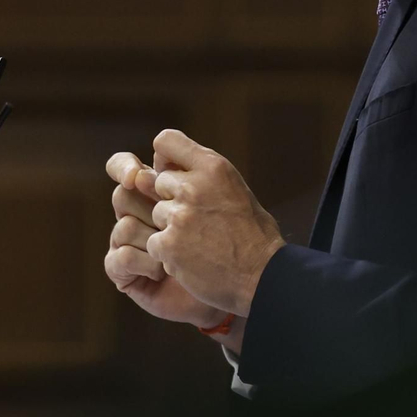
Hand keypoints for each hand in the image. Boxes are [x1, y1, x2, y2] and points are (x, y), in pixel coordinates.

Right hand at [104, 151, 222, 326]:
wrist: (241, 281)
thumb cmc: (229, 234)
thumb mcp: (215, 190)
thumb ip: (188, 166)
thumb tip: (157, 155)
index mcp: (154, 190)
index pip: (125, 168)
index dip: (123, 167)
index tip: (135, 176)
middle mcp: (137, 213)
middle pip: (122, 195)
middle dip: (151, 209)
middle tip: (178, 223)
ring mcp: (128, 242)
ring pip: (124, 227)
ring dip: (155, 241)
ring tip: (181, 253)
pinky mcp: (123, 272)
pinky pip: (120, 257)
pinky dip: (144, 263)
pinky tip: (163, 271)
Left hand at [146, 130, 283, 316]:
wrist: (263, 276)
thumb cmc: (253, 234)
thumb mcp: (235, 189)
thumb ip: (203, 176)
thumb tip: (165, 165)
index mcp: (213, 167)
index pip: (165, 140)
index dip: (165, 158)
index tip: (172, 172)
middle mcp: (193, 186)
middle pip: (158, 182)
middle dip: (170, 200)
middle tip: (195, 219)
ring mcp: (179, 216)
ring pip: (156, 214)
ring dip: (170, 229)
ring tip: (198, 242)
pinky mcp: (169, 244)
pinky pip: (153, 243)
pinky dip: (167, 254)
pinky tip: (191, 259)